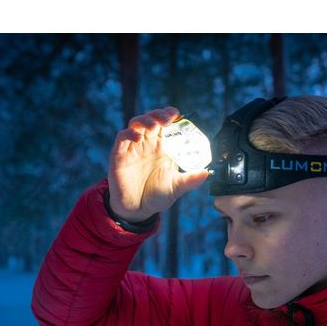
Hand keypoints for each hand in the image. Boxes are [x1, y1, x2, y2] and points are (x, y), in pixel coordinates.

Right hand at [107, 107, 208, 221]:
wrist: (138, 210)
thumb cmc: (156, 196)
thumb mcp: (176, 187)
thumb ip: (190, 180)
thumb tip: (207, 173)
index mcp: (162, 148)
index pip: (166, 124)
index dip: (170, 115)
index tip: (178, 115)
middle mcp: (148, 144)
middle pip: (151, 119)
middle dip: (159, 114)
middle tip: (168, 118)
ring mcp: (133, 148)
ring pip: (136, 124)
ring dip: (145, 120)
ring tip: (154, 126)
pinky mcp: (120, 155)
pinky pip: (122, 137)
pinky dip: (129, 133)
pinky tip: (138, 137)